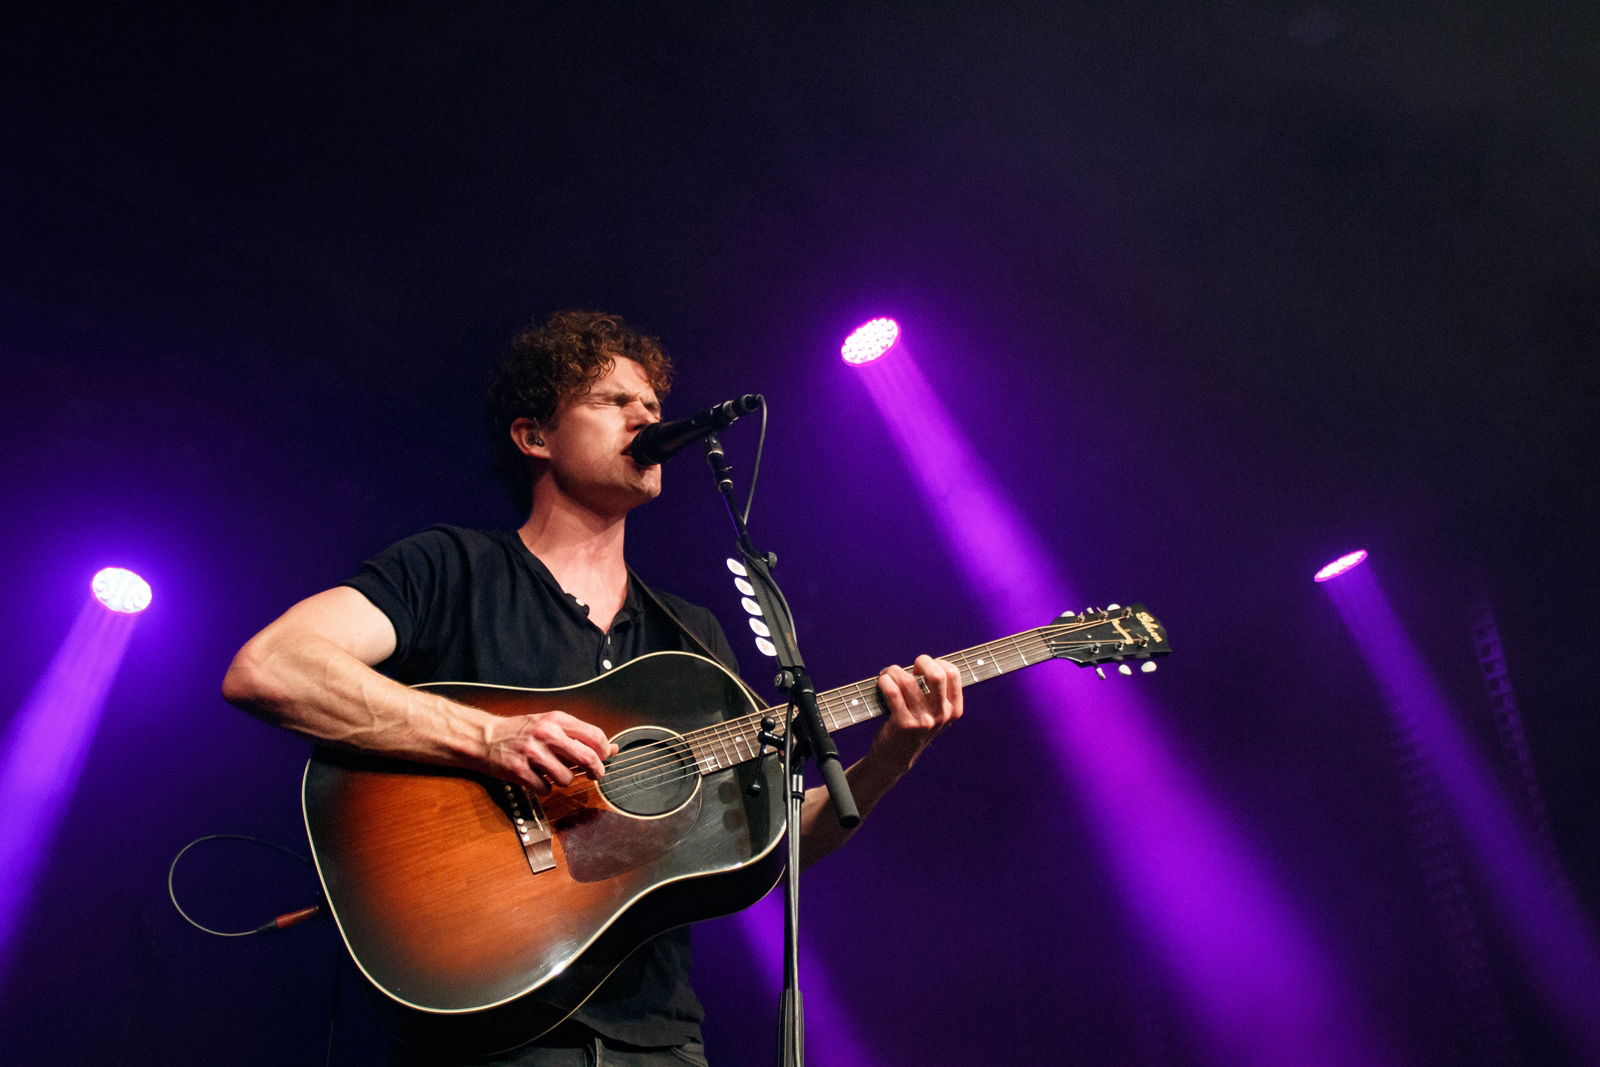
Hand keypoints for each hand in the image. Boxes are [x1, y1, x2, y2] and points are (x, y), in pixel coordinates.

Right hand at [482, 710, 618, 794]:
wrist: (484, 737)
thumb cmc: (521, 732)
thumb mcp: (551, 725)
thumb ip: (580, 736)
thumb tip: (613, 749)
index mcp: (557, 720)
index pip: (595, 736)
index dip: (604, 752)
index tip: (604, 759)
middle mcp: (546, 734)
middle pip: (587, 758)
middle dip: (596, 772)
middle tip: (594, 775)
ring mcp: (532, 753)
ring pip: (566, 779)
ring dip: (563, 781)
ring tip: (552, 773)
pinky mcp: (519, 771)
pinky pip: (545, 790)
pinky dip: (544, 789)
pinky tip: (536, 779)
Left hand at [869, 654, 962, 772]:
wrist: (895, 758)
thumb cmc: (912, 728)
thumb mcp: (934, 714)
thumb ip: (935, 692)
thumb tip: (923, 662)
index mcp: (954, 710)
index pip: (953, 674)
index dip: (937, 662)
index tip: (923, 667)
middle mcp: (942, 715)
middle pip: (937, 675)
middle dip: (921, 662)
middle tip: (911, 668)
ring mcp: (924, 721)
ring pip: (908, 681)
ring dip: (894, 672)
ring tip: (888, 674)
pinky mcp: (904, 724)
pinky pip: (893, 692)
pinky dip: (885, 681)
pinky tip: (882, 682)